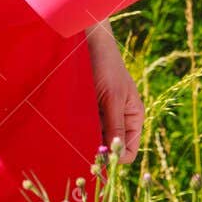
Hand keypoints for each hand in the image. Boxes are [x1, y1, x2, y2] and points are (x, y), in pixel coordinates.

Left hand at [86, 23, 143, 162]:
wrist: (88, 42)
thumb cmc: (106, 67)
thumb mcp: (112, 99)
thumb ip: (115, 127)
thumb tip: (117, 157)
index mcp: (133, 118)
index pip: (128, 152)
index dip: (115, 158)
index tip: (96, 157)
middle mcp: (119, 120)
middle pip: (109, 148)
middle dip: (95, 149)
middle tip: (80, 145)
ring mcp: (102, 116)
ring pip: (93, 139)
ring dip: (83, 137)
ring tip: (73, 128)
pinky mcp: (86, 111)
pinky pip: (83, 128)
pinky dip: (76, 128)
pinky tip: (68, 122)